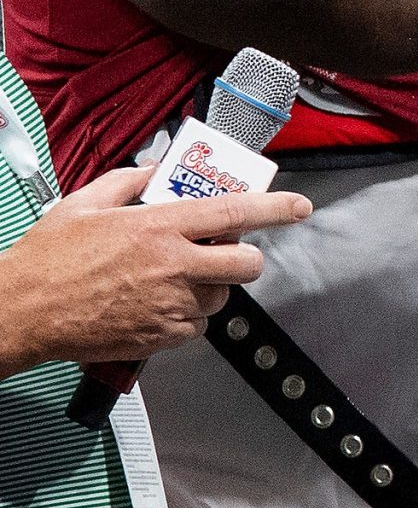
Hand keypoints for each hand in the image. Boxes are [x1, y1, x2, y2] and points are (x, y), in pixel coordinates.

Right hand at [0, 166, 307, 378]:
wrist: (21, 312)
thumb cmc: (47, 260)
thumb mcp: (84, 203)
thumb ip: (128, 181)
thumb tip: (156, 170)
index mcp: (159, 227)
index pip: (234, 213)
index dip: (276, 209)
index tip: (300, 207)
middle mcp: (173, 266)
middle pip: (246, 264)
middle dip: (245, 258)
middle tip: (225, 253)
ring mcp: (170, 304)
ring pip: (221, 298)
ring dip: (209, 288)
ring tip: (171, 280)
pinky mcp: (161, 336)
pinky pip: (197, 328)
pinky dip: (186, 318)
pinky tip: (156, 305)